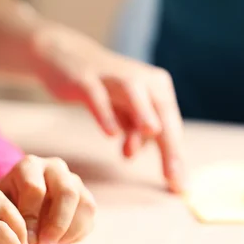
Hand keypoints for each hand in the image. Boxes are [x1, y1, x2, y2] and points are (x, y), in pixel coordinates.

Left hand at [0, 155, 95, 243]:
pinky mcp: (86, 196)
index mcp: (30, 165)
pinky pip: (89, 217)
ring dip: (68, 231)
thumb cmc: (8, 203)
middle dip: (56, 224)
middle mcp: (55, 167)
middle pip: (66, 193)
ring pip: (84, 204)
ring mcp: (74, 180)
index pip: (35, 189)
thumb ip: (12, 219)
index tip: (26, 239)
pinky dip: (75, 234)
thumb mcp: (3, 207)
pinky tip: (58, 242)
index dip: (31, 217)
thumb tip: (30, 241)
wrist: (21, 198)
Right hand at [28, 22, 184, 192]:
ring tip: (153, 134)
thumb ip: (134, 131)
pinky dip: (105, 114)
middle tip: (173, 175)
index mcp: (156, 88)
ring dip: (144, 114)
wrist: (64, 56)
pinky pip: (97, 97)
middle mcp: (141, 80)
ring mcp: (112, 77)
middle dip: (169, 146)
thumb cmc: (101, 86)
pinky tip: (111, 134)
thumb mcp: (122, 110)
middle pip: (160, 113)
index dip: (176, 156)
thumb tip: (137, 154)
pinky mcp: (85, 79)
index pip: (171, 125)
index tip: (179, 187)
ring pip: (134, 95)